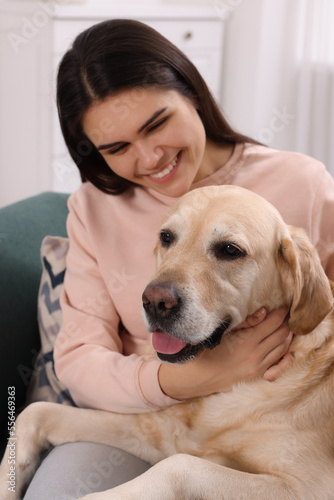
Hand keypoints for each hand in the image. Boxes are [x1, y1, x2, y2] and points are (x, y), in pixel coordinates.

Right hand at [158, 307, 292, 399]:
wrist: (199, 376)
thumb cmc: (208, 350)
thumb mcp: (224, 332)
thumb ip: (246, 322)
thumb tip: (264, 311)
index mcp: (247, 341)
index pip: (272, 323)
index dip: (281, 313)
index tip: (284, 306)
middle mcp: (256, 355)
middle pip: (281, 335)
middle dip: (287, 323)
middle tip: (289, 314)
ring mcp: (258, 368)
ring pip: (282, 350)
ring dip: (287, 337)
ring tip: (289, 327)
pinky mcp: (257, 376)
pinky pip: (278, 367)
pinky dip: (285, 357)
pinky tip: (288, 350)